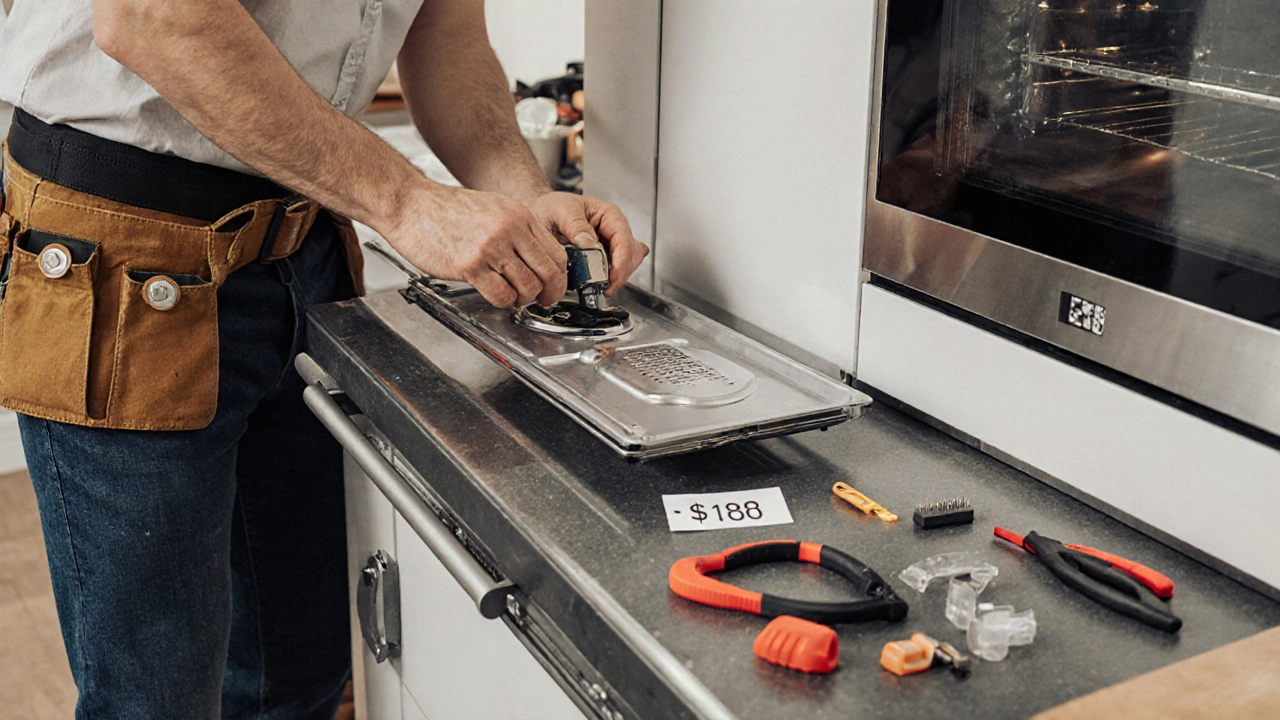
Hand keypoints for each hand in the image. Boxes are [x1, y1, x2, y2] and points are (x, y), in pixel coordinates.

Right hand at [386, 183, 567, 307]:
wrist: (411, 204)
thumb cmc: (447, 208)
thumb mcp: (494, 207)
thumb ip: (517, 229)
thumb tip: (537, 257)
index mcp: (519, 216)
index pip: (556, 253)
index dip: (560, 277)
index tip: (554, 286)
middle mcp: (509, 230)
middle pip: (548, 273)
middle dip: (549, 293)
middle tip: (542, 301)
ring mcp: (491, 248)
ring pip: (527, 287)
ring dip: (523, 299)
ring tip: (513, 297)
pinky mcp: (470, 265)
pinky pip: (500, 295)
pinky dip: (503, 302)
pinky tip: (496, 296)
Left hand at [527, 192, 649, 296]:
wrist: (541, 216)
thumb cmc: (552, 209)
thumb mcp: (560, 211)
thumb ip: (575, 226)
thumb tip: (589, 244)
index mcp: (609, 215)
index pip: (625, 242)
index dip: (621, 264)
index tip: (610, 280)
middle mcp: (614, 230)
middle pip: (630, 258)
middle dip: (618, 275)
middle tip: (600, 287)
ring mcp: (611, 245)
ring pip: (626, 267)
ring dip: (614, 279)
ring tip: (595, 285)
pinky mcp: (604, 258)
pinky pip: (616, 273)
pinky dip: (607, 281)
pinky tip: (595, 282)